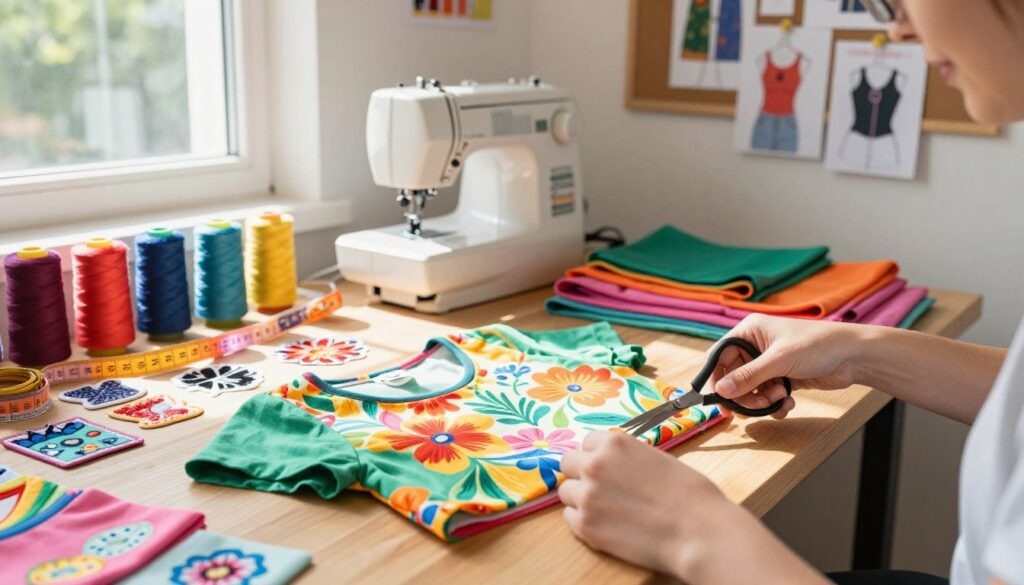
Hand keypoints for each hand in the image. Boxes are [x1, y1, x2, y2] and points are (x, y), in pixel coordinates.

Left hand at [559, 431, 829, 584]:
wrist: (698, 531)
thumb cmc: (690, 495)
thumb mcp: (657, 459)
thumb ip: (628, 458)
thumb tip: (615, 466)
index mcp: (615, 443)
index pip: (587, 442)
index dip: (597, 456)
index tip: (607, 469)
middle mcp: (594, 464)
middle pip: (568, 464)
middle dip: (582, 474)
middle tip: (602, 489)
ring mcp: (587, 496)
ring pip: (566, 492)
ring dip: (581, 499)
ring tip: (607, 510)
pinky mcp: (585, 526)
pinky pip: (569, 519)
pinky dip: (583, 522)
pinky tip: (607, 525)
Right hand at [709, 315, 865, 418]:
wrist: (854, 356)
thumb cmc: (818, 345)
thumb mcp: (779, 360)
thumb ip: (748, 376)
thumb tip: (720, 390)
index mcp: (750, 331)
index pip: (719, 356)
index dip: (715, 378)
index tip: (715, 400)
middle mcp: (756, 346)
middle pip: (733, 377)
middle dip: (744, 394)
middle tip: (753, 407)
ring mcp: (769, 363)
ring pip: (750, 390)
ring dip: (761, 400)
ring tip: (779, 399)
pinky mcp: (782, 378)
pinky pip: (766, 395)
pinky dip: (773, 403)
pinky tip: (788, 402)